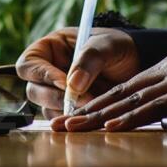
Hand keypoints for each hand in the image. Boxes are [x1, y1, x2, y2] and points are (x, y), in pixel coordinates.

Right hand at [16, 27, 138, 117]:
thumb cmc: (118, 46)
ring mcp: (57, 92)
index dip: (41, 75)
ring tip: (92, 106)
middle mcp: (48, 70)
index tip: (64, 83)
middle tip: (82, 100)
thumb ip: (90, 59)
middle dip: (55, 97)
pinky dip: (74, 120)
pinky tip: (91, 116)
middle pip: (33, 89)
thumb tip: (73, 85)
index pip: (29, 64)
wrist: (137, 63)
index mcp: (50, 48)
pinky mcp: (69, 108)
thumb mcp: (106, 45)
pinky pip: (62, 119)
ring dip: (66, 111)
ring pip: (46, 107)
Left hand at [51, 32, 166, 131]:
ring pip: (127, 101)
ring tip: (72, 128)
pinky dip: (132, 117)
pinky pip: (154, 106)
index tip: (72, 117)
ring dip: (98, 116)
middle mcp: (162, 76)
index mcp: (163, 73)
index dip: (95, 104)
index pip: (121, 91)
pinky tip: (112, 125)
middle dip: (85, 113)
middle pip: (116, 96)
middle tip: (58, 127)